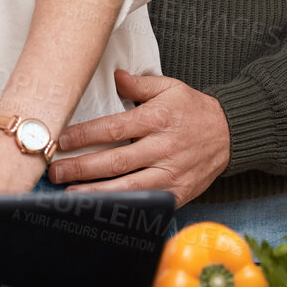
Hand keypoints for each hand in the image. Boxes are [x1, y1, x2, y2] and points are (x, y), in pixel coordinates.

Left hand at [46, 69, 229, 205]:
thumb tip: (115, 77)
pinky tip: (104, 209)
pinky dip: (125, 207)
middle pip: (115, 162)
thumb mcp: (170, 88)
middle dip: (81, 168)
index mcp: (157, 120)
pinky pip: (147, 203)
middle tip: (55, 172)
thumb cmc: (194, 110)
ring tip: (70, 195)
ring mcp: (171, 174)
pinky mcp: (177, 193)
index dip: (84, 136)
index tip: (61, 141)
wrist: (231, 134)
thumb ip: (139, 85)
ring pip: (129, 188)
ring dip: (97, 193)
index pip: (113, 129)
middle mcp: (162, 149)